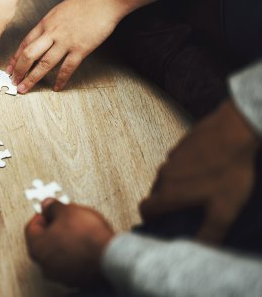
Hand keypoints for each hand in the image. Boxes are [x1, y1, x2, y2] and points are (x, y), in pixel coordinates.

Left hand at [8, 0, 124, 92]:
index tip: (10, 67)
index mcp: (46, 23)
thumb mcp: (59, 10)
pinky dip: (61, 79)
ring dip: (32, 78)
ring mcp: (66, 41)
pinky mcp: (81, 48)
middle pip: (29, 54)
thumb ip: (50, 25)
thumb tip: (43, 37)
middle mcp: (52, 33)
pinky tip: (57, 87)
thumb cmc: (85, 2)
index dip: (15, 57)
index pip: (24, 43)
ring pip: (44, 64)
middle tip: (14, 81)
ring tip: (25, 88)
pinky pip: (67, 68)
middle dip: (19, 70)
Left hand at [25, 199, 113, 286]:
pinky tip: (85, 243)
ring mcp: (61, 274)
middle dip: (53, 228)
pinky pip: (71, 261)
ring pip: (57, 253)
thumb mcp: (67, 211)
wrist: (111, 257)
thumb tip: (48, 205)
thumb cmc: (87, 237)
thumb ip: (53, 207)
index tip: (49, 209)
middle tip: (63, 218)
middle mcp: (45, 264)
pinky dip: (74, 252)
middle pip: (43, 241)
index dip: (42, 214)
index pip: (32, 227)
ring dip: (64, 241)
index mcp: (37, 248)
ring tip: (77, 229)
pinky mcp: (77, 278)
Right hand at [140, 99, 259, 243]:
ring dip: (177, 186)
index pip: (145, 209)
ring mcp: (172, 157)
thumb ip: (209, 234)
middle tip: (188, 210)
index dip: (150, 218)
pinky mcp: (182, 144)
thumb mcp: (224, 210)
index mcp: (169, 193)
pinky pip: (178, 162)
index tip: (162, 223)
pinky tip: (207, 170)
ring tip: (201, 190)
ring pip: (167, 177)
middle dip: (167, 203)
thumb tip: (197, 251)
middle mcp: (164, 175)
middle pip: (156, 193)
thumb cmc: (229, 172)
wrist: (235, 130)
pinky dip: (186, 170)